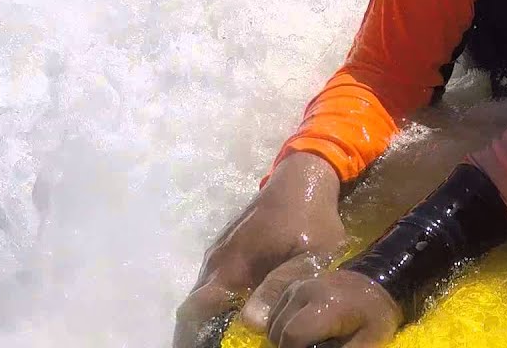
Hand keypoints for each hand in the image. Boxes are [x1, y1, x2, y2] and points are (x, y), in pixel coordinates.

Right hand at [173, 152, 349, 347]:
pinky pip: (215, 279)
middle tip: (224, 345)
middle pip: (195, 307)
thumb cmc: (312, 217)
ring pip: (205, 293)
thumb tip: (251, 322)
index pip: (194, 312)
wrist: (304, 176)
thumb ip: (281, 285)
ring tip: (231, 336)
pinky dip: (220, 299)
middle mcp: (217, 260)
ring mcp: (220, 250)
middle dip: (201, 331)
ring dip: (211, 315)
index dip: (193, 337)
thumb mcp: (311, 254)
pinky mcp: (229, 245)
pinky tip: (240, 310)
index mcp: (231, 266)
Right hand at [267, 270, 401, 347]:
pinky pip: (276, 311)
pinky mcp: (294, 285)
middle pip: (278, 330)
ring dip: (283, 336)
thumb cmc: (375, 316)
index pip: (293, 336)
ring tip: (306, 342)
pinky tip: (301, 331)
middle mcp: (306, 291)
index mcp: (326, 306)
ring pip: (273, 321)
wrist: (380, 282)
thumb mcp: (365, 343)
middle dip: (288, 346)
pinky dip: (282, 325)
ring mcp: (298, 285)